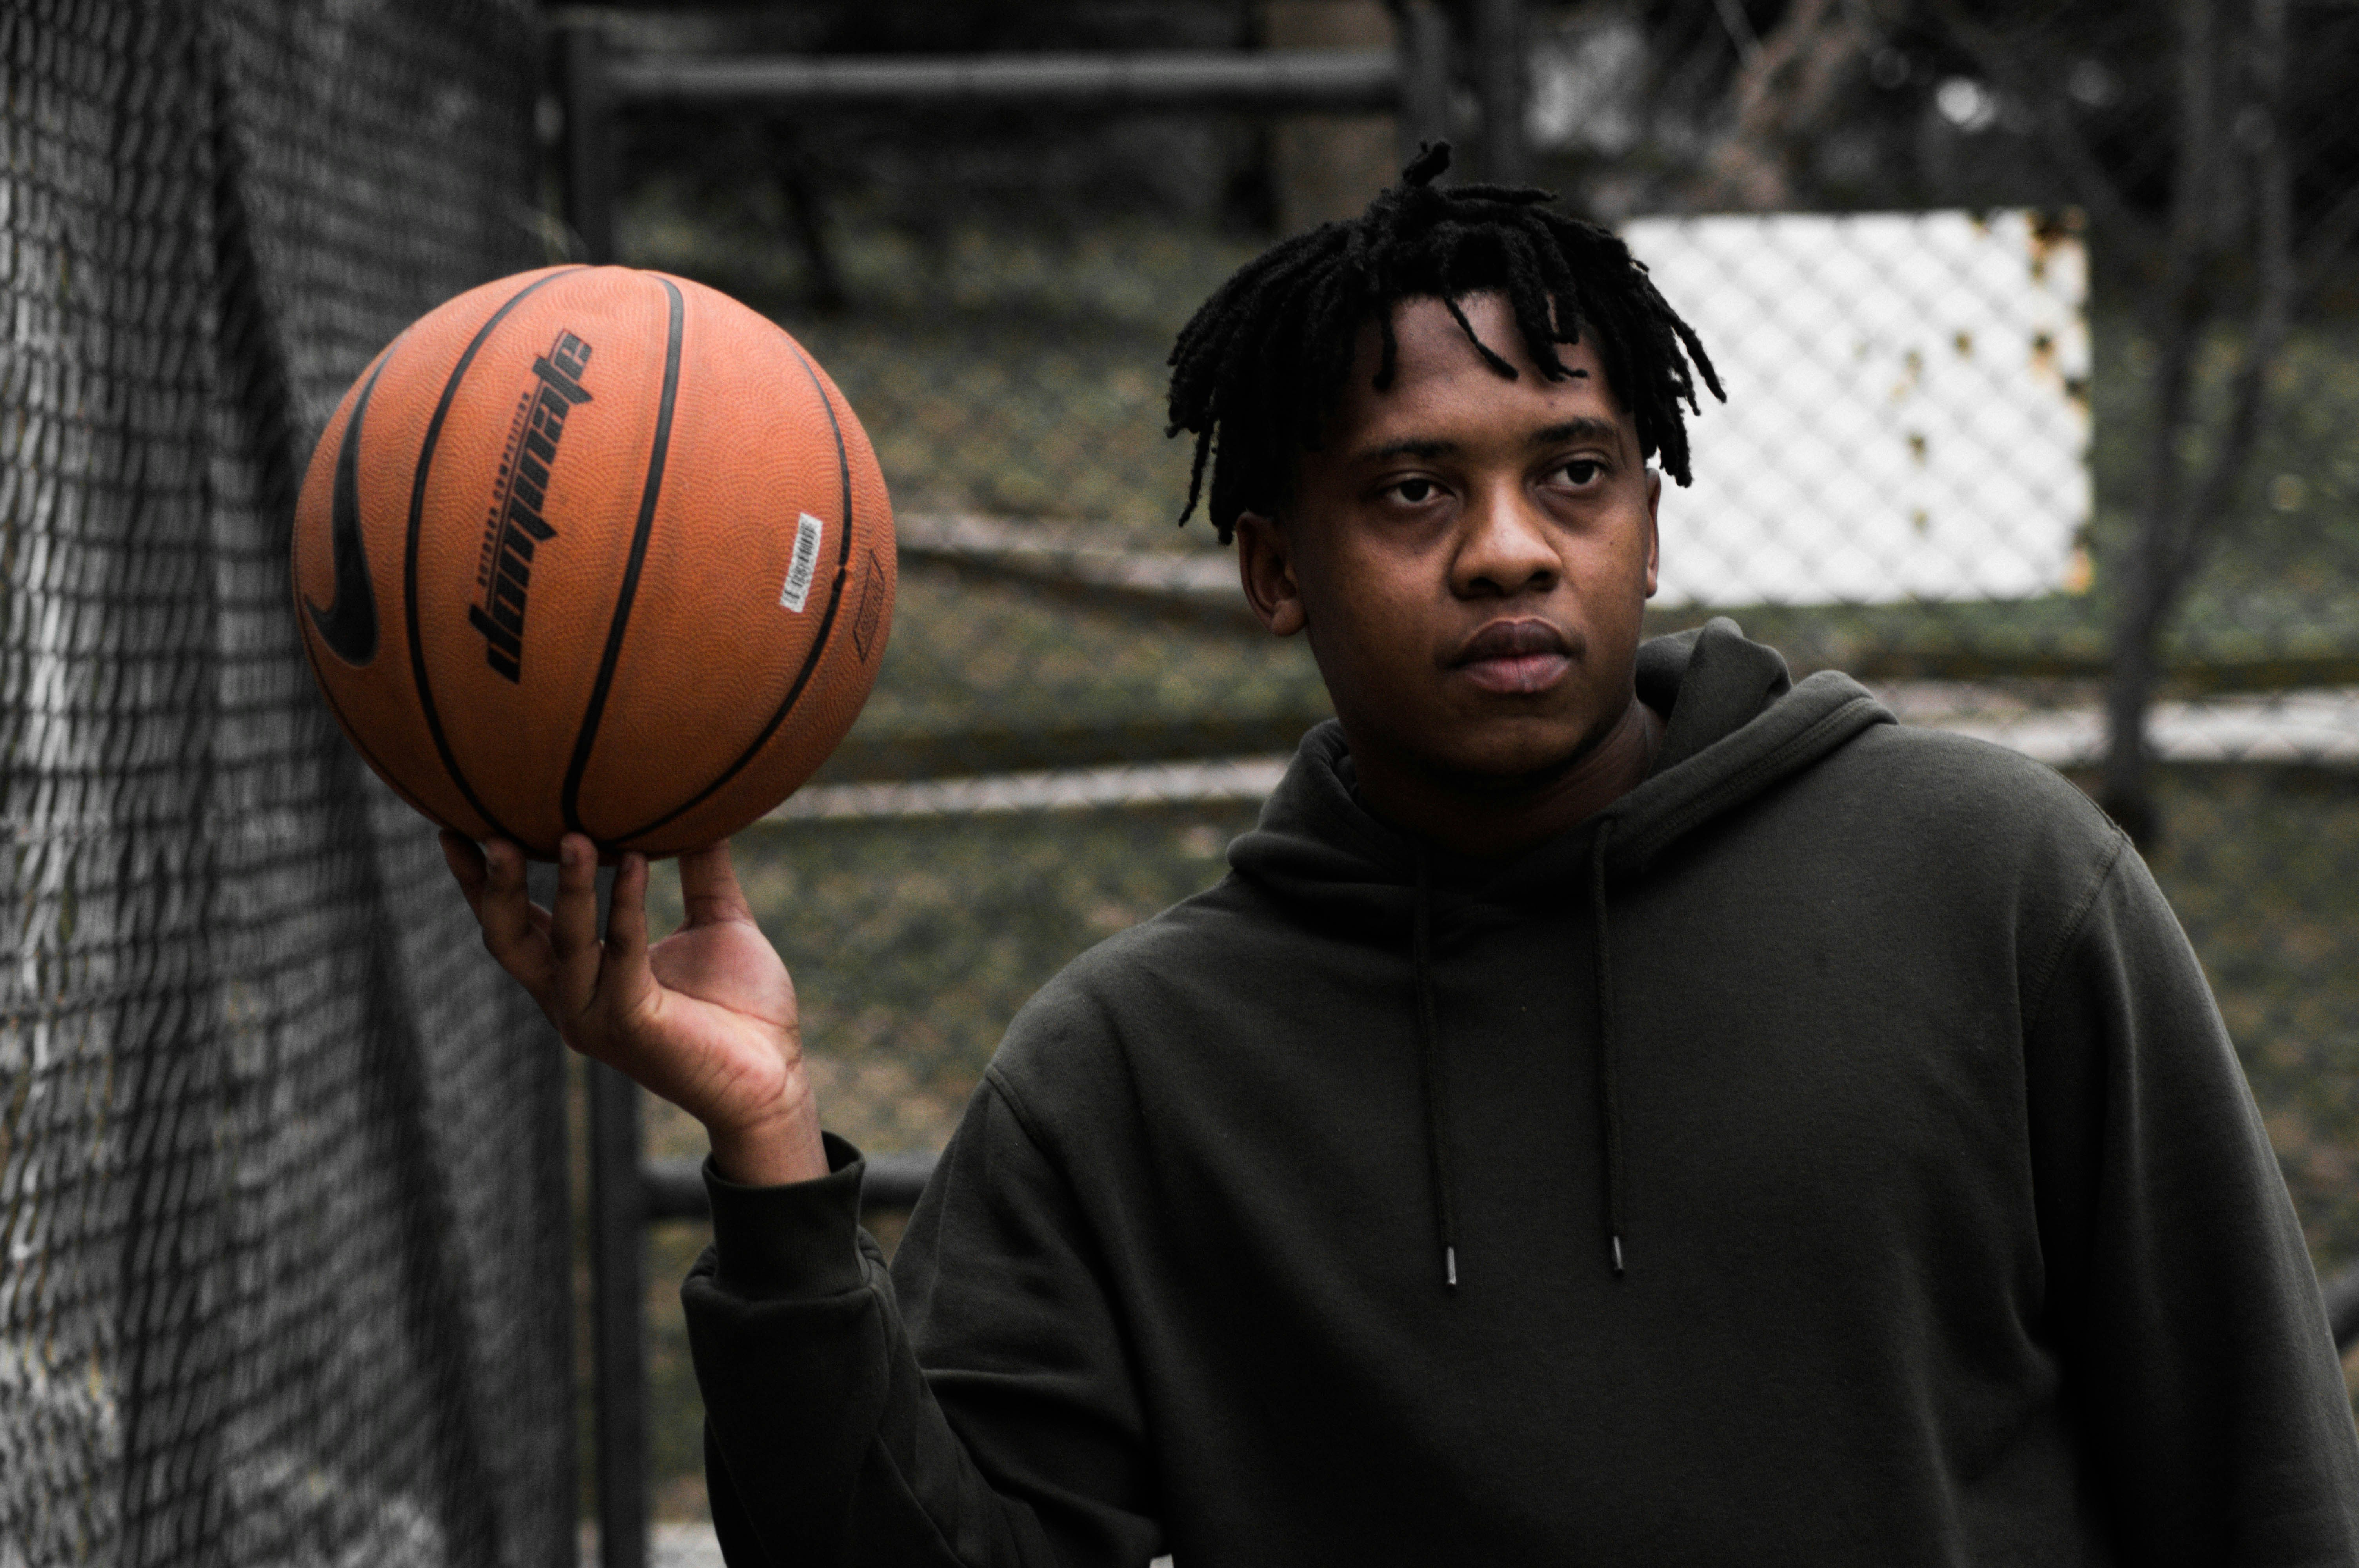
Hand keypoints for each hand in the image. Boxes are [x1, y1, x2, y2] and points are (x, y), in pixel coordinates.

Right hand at [442, 830, 828, 1185]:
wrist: (774, 1077)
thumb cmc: (743, 1008)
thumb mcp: (717, 922)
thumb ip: (702, 868)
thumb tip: (702, 804)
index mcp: (579, 976)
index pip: (517, 922)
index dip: (481, 880)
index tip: (457, 823)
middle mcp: (572, 1000)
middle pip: (507, 937)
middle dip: (491, 885)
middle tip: (487, 829)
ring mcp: (595, 1016)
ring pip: (562, 943)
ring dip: (564, 887)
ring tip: (572, 833)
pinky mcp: (629, 1024)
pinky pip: (620, 954)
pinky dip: (624, 905)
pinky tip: (635, 861)